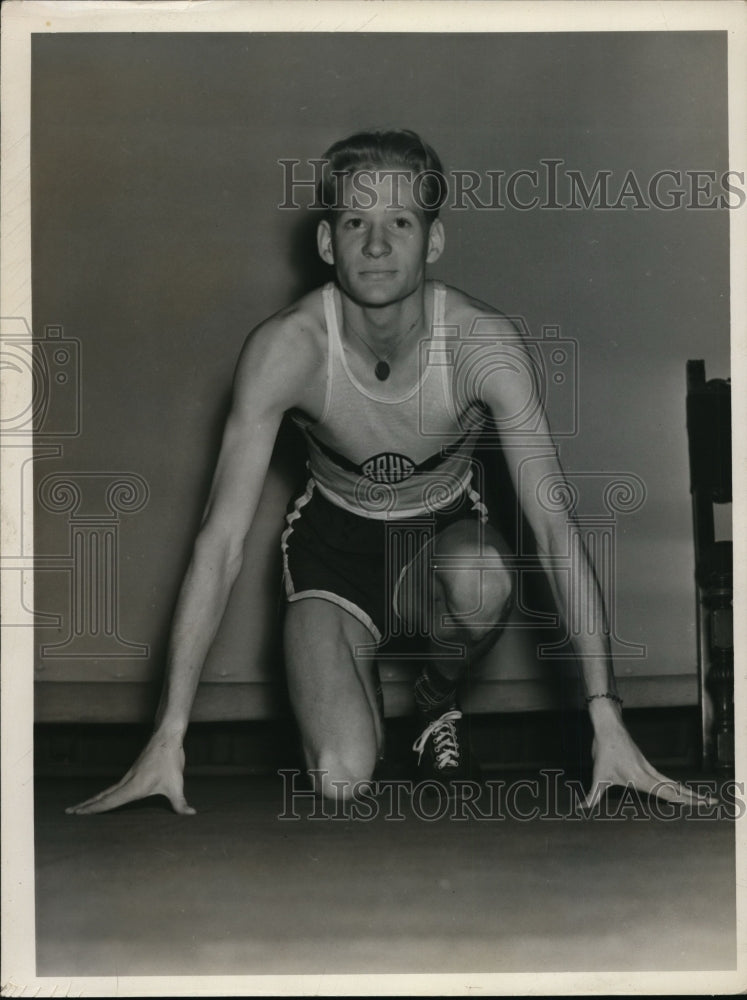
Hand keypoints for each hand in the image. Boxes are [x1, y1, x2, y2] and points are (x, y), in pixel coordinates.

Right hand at [66, 732, 195, 815]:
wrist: (167, 736)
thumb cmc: (170, 759)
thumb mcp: (176, 784)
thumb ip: (181, 803)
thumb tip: (190, 815)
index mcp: (133, 787)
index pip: (109, 802)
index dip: (93, 809)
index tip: (77, 813)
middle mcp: (127, 782)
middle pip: (102, 796)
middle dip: (86, 805)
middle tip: (69, 812)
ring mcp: (128, 776)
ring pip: (107, 791)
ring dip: (93, 799)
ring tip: (80, 807)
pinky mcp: (133, 772)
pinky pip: (114, 786)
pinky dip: (104, 793)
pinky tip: (105, 796)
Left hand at [583, 722, 718, 810]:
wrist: (608, 727)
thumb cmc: (604, 750)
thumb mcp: (598, 775)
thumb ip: (592, 796)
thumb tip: (581, 809)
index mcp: (641, 778)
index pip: (666, 792)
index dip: (683, 800)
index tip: (699, 804)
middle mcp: (649, 773)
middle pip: (675, 788)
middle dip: (694, 797)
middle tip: (712, 803)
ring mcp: (649, 767)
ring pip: (672, 782)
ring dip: (687, 791)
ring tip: (702, 800)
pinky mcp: (646, 764)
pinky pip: (665, 778)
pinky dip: (676, 786)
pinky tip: (679, 790)